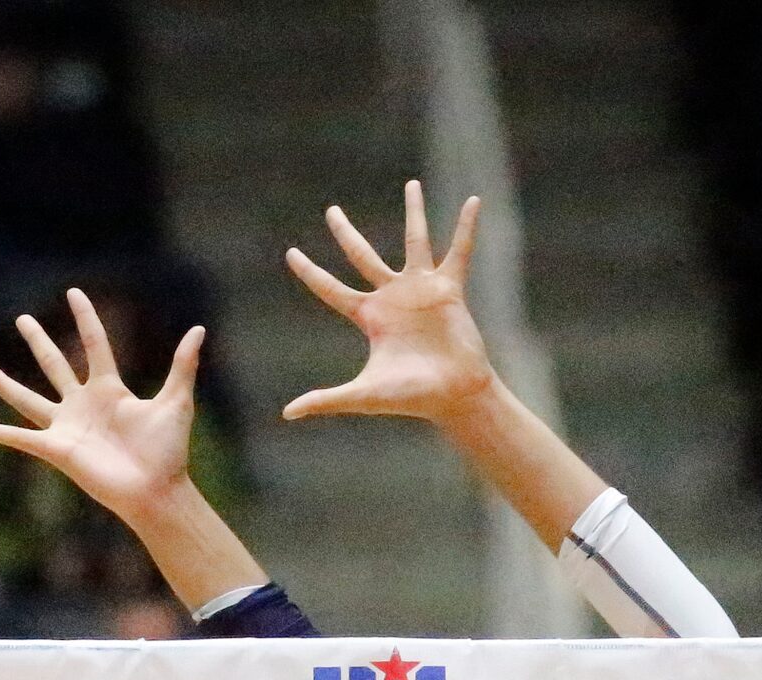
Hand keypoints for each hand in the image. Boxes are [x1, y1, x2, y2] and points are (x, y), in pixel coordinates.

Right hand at [0, 288, 207, 522]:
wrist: (155, 490)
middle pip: (55, 364)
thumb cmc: (167, 451)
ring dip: (4, 383)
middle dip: (39, 341)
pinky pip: (19, 438)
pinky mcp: (56, 449)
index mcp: (109, 390)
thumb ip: (182, 365)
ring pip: (27, 398)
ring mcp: (66, 426)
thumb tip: (198, 330)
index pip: (94, 344)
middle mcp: (83, 405)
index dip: (85, 318)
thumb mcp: (176, 401)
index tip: (72, 293)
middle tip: (23, 319)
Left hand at [283, 182, 495, 424]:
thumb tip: (288, 414)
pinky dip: (467, 227)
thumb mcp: (363, 396)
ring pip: (415, 240)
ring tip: (411, 184)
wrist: (453, 395)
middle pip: (361, 256)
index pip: (330, 289)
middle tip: (330, 211)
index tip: (290, 253)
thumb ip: (326, 400)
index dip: (310, 272)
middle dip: (345, 234)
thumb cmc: (410, 397)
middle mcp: (391, 297)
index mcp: (369, 317)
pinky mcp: (449, 289)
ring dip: (414, 212)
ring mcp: (421, 289)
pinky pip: (459, 251)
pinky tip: (474, 201)